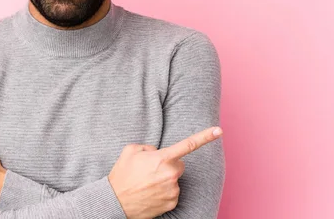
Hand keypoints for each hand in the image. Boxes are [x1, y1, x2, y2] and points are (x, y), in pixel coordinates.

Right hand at [108, 126, 222, 218]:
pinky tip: (150, 193)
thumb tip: (157, 153)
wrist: (115, 201)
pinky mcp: (172, 202)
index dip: (205, 136)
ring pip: (174, 179)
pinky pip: (172, 193)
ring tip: (146, 183)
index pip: (188, 145)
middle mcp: (171, 174)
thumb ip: (148, 147)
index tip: (218, 131)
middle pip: (178, 164)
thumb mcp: (130, 151)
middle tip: (150, 171)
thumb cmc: (122, 174)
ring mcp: (173, 190)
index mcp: (162, 158)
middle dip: (168, 165)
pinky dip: (163, 192)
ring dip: (164, 180)